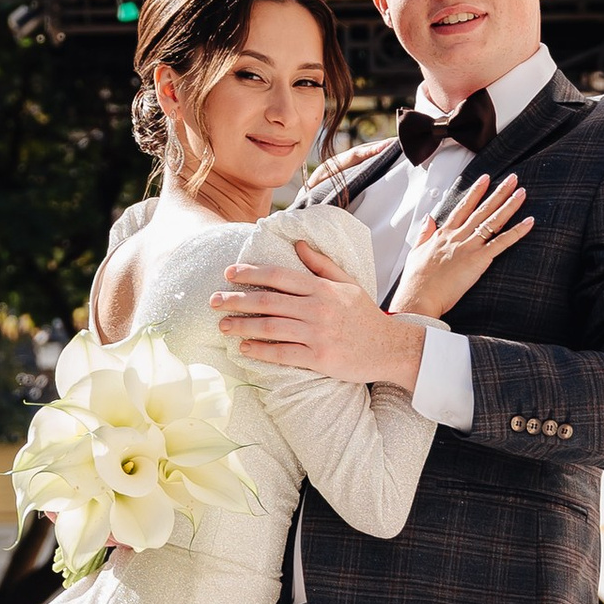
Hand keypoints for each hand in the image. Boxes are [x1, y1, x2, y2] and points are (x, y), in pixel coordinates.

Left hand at [212, 228, 423, 384]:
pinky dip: (260, 350)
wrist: (390, 348)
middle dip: (236, 300)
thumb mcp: (348, 284)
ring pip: (270, 327)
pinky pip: (283, 353)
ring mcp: (318, 334)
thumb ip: (321, 265)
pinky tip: (244, 348)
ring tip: (223, 325)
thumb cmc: (365, 316)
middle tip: (213, 301)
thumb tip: (297, 244)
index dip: (251, 273)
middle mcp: (318, 308)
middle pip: (268, 301)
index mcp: (322, 288)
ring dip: (242, 326)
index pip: (279, 276)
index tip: (229, 273)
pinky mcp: (319, 358)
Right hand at [392, 172, 532, 320]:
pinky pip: (501, 242)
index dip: (475, 192)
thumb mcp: (416, 251)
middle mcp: (458, 236)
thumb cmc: (417, 280)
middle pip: (482, 209)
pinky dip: (516, 232)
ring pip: (493, 221)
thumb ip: (424, 233)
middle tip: (512, 178)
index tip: (485, 179)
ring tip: (521, 192)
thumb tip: (428, 218)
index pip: (463, 207)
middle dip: (498, 192)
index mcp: (444, 234)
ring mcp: (469, 246)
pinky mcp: (478, 260)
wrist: (419, 296)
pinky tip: (528, 222)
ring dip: (509, 205)